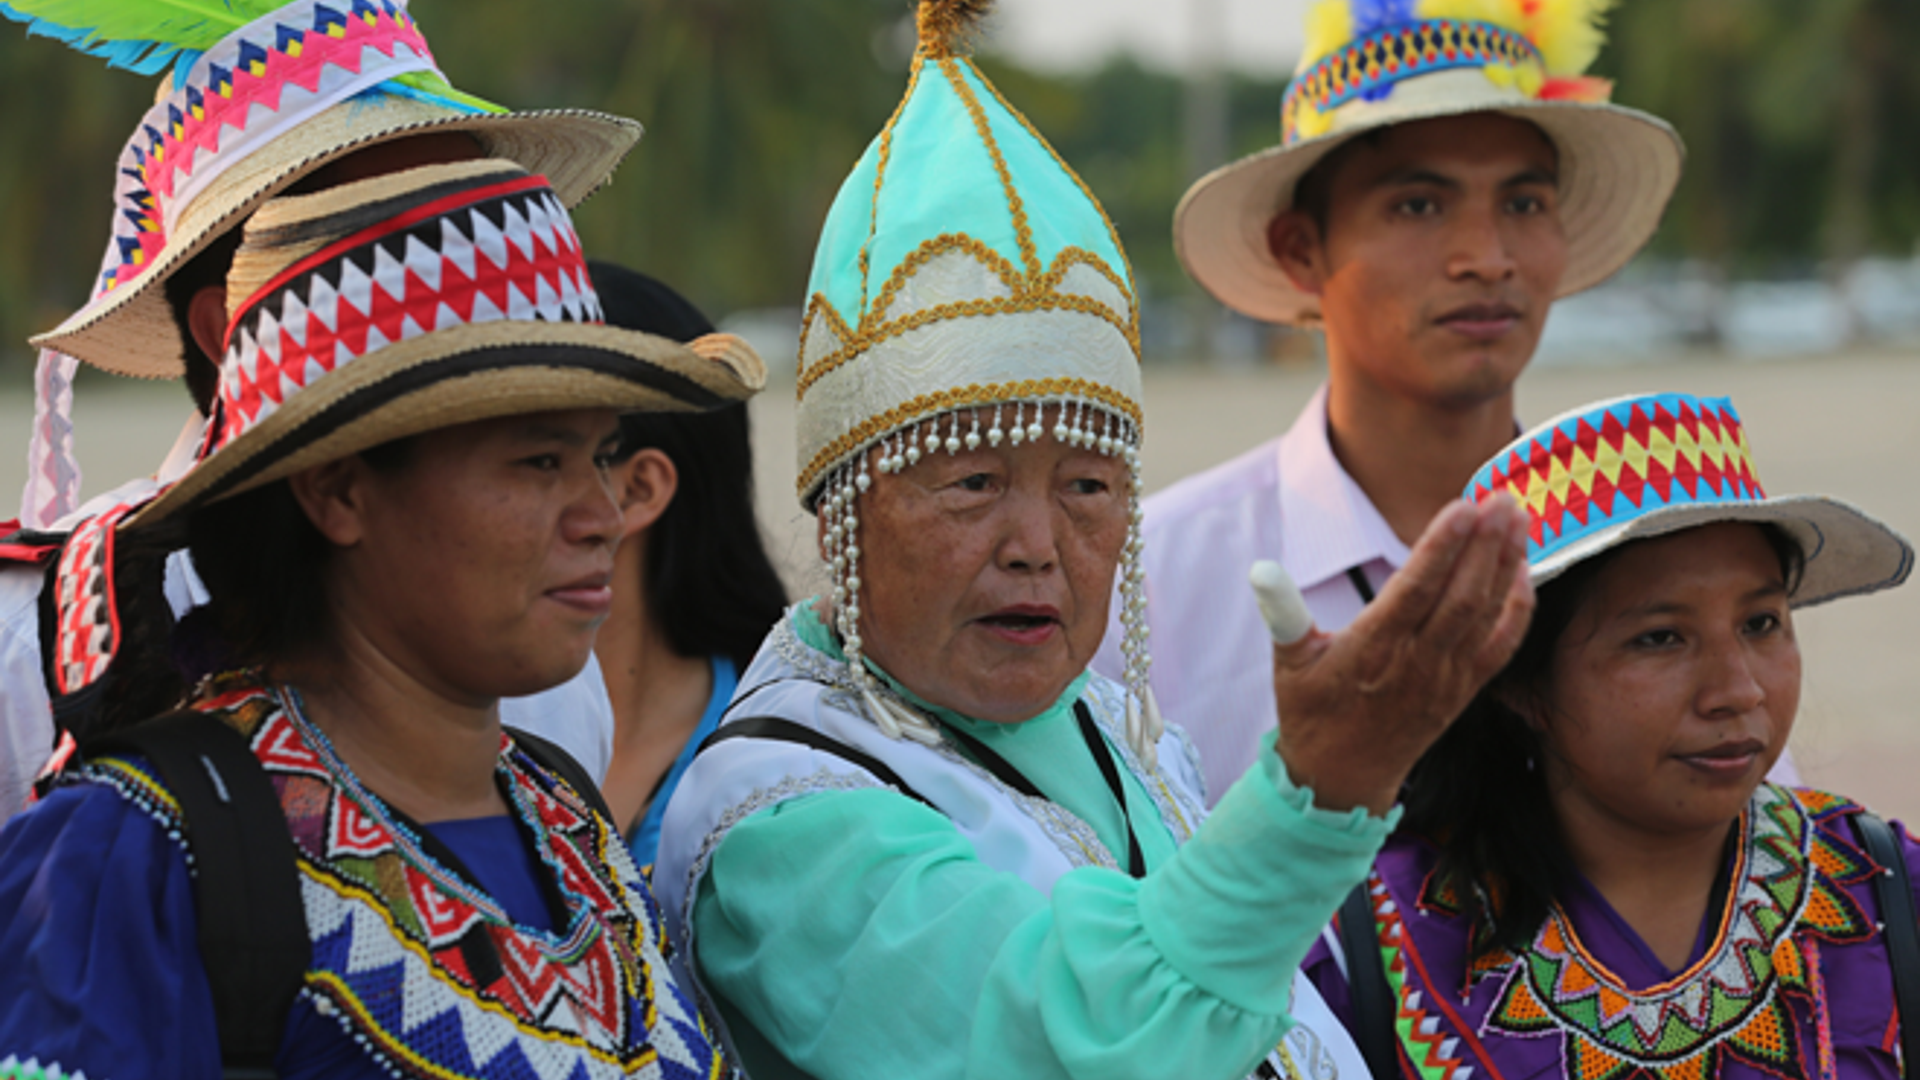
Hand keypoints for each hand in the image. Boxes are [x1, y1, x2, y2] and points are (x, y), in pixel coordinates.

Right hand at [1267, 496, 1533, 815]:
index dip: (1442, 547)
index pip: (1415, 590)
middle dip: (1485, 545)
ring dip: (1505, 565)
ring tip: (1518, 518)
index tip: (1463, 506)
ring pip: (1484, 615)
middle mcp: (1416, 663)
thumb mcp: (1288, 661)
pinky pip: (1500, 647)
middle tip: (1501, 497)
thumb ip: (1281, 611)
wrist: (1342, 777)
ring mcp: (1446, 678)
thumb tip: (1261, 570)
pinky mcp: (1464, 691)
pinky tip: (1525, 572)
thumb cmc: (1312, 712)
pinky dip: (1517, 610)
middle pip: (1460, 597)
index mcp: (1372, 650)